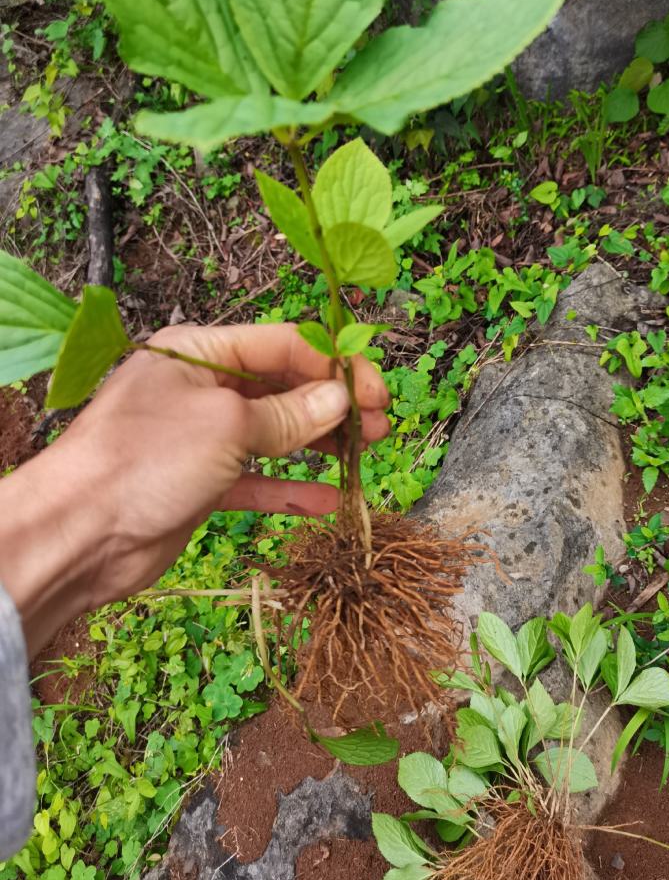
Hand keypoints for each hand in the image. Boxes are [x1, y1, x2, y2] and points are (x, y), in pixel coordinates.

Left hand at [0, 323, 388, 652]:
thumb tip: (340, 398)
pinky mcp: (201, 483)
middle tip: (378, 426)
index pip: (283, 344)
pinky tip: (328, 500)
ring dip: (319, 443)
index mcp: (199, 352)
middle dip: (332, 404)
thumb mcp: (227, 427)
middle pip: (282, 387)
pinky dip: (290, 488)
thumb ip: (288, 414)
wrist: (79, 535)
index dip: (334, 364)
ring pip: (275, 432)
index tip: (376, 392)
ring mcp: (201, 438)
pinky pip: (257, 479)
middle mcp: (202, 388)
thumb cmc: (143, 461)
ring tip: (363, 455)